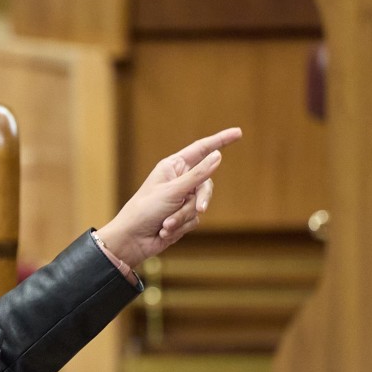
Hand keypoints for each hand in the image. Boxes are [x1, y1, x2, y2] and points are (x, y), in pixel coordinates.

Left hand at [96, 127, 241, 268]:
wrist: (133, 239)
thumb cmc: (145, 210)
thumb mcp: (173, 191)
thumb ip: (198, 175)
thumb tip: (218, 155)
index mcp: (173, 166)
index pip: (201, 149)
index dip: (220, 141)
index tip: (238, 132)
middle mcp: (179, 180)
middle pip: (206, 184)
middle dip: (200, 200)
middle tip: (199, 209)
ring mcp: (181, 199)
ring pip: (200, 205)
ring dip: (183, 217)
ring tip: (166, 223)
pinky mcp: (182, 216)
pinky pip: (194, 220)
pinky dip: (181, 226)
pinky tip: (164, 230)